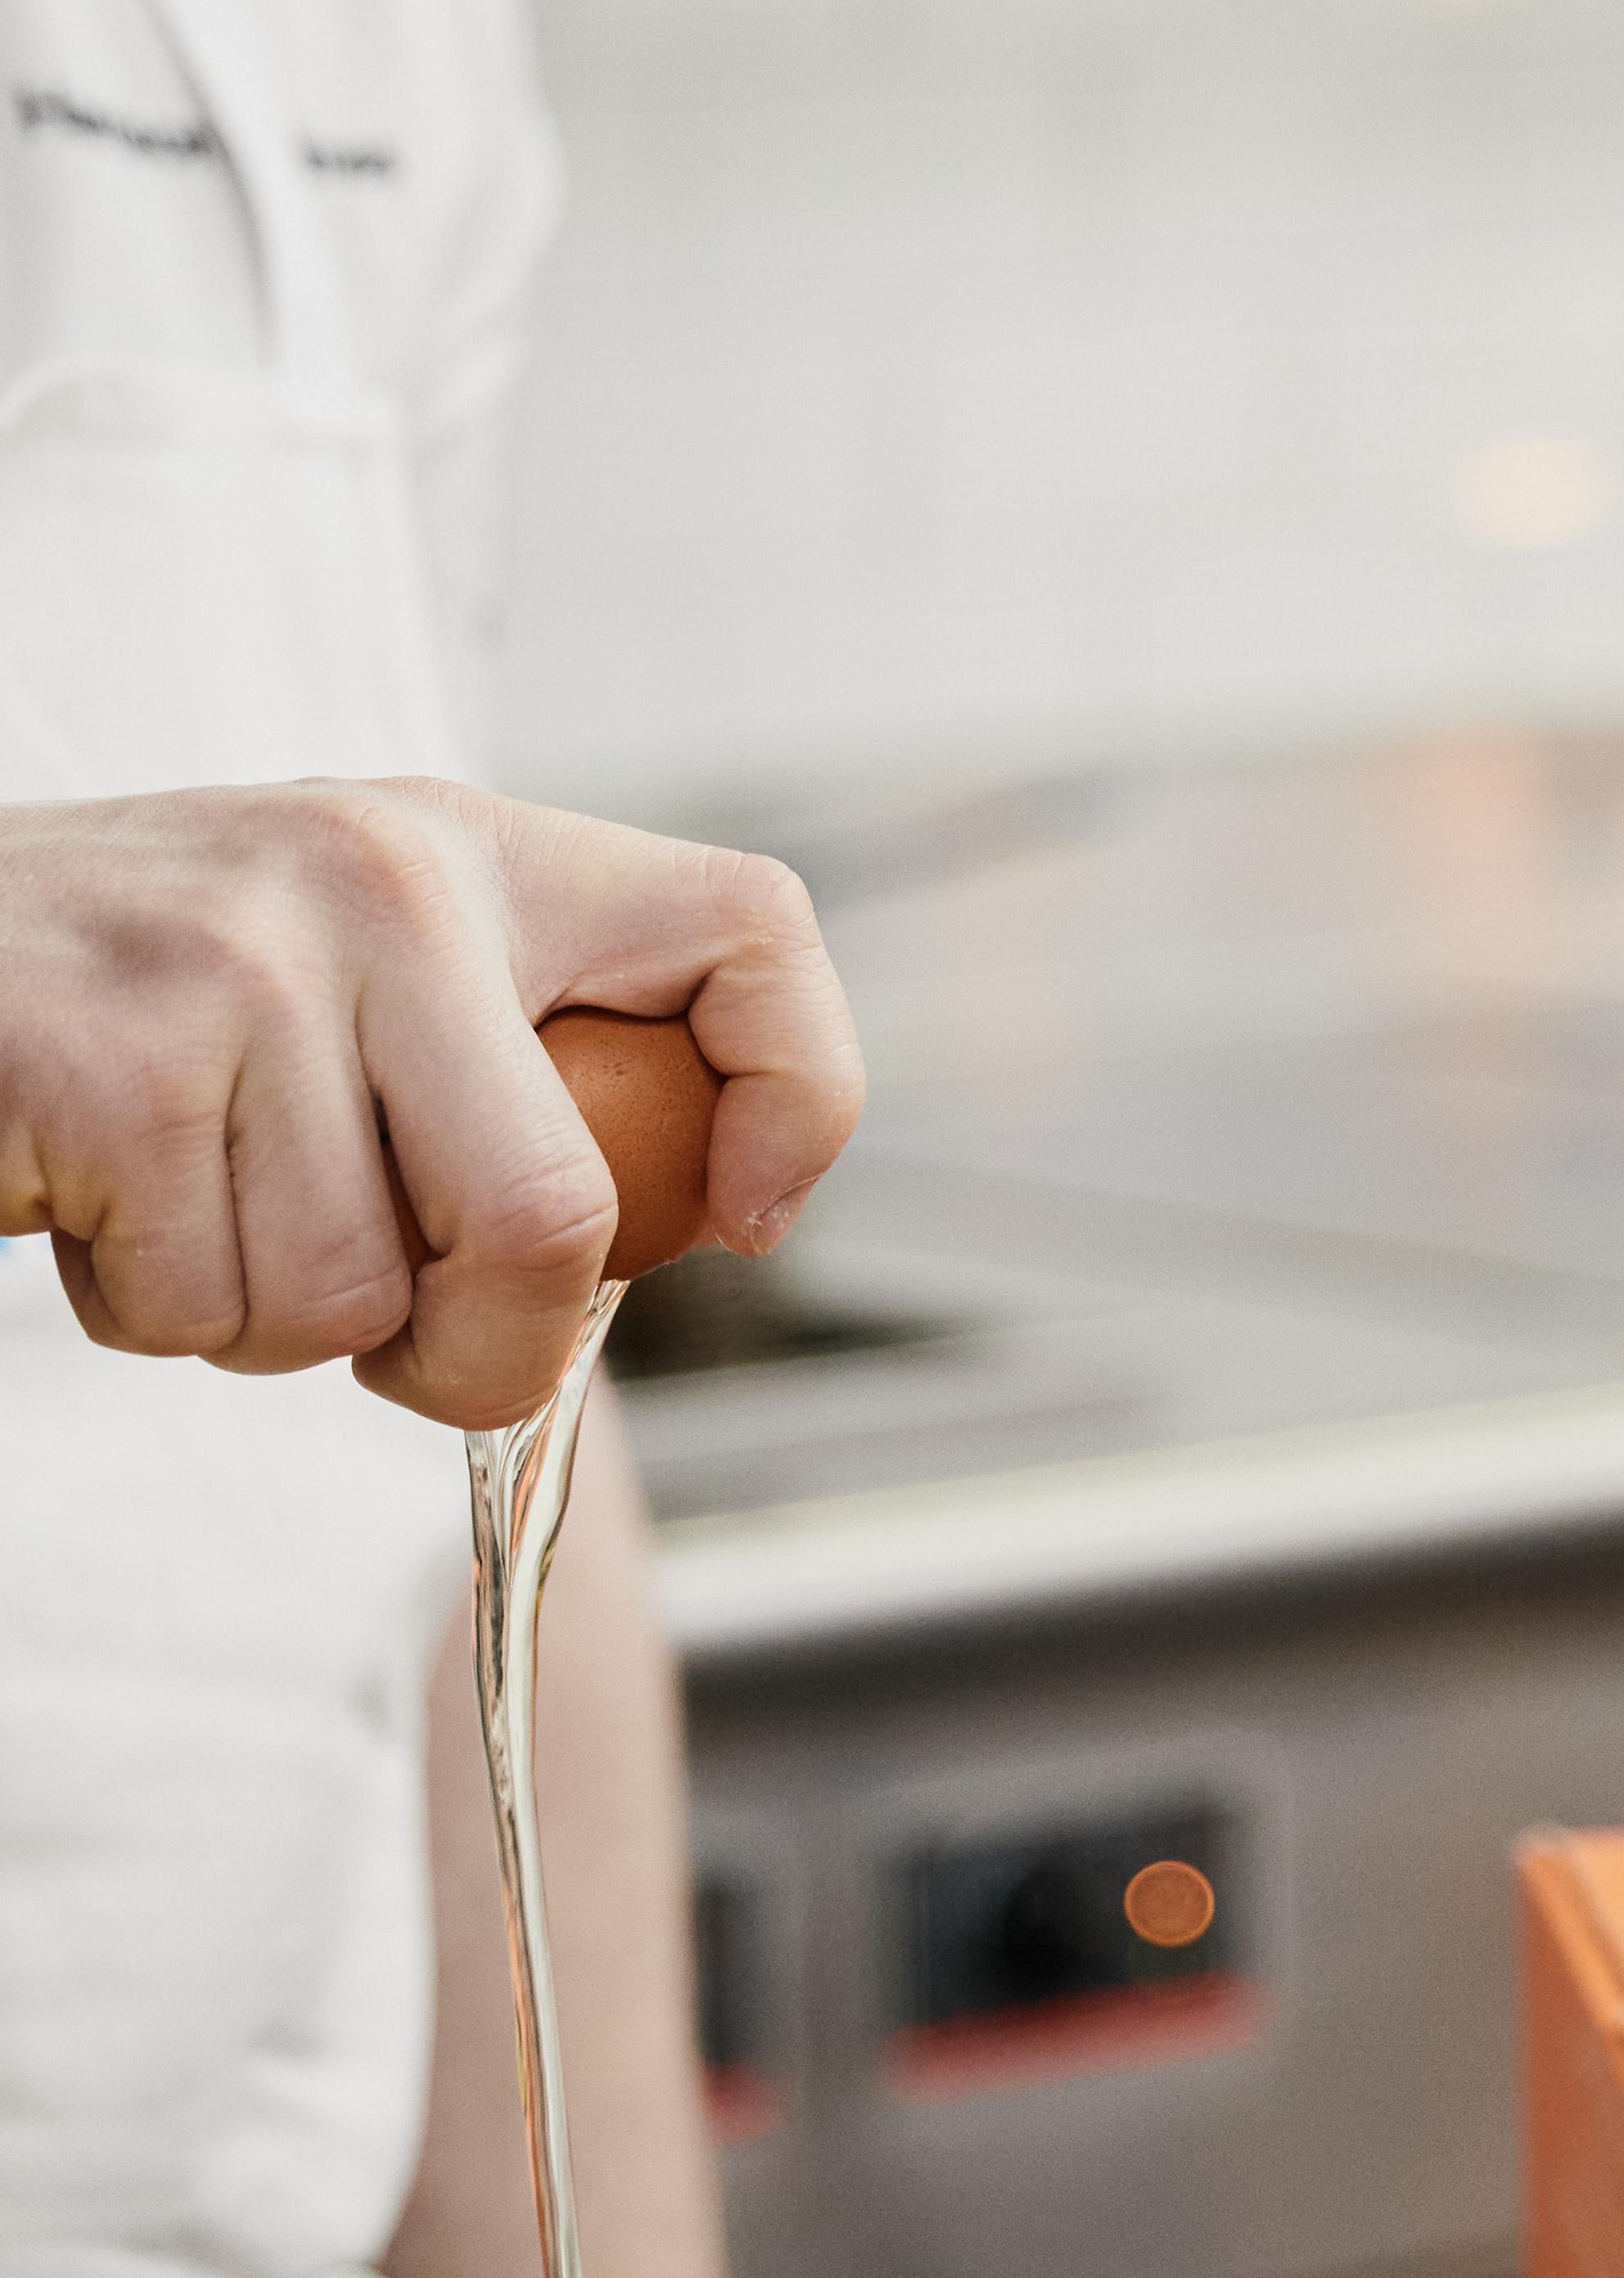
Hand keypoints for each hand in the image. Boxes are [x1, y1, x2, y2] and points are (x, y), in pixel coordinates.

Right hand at [0, 778, 864, 1428]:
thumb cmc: (147, 1018)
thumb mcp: (357, 988)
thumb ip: (507, 1081)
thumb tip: (680, 1227)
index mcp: (472, 857)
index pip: (752, 927)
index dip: (799, 1098)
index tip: (738, 1218)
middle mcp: (378, 880)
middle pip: (554, 1220)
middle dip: (485, 1354)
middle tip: (404, 1347)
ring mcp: (241, 966)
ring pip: (358, 1301)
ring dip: (272, 1327)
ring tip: (190, 1210)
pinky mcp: (116, 1068)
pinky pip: (209, 1310)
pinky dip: (154, 1314)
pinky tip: (103, 1205)